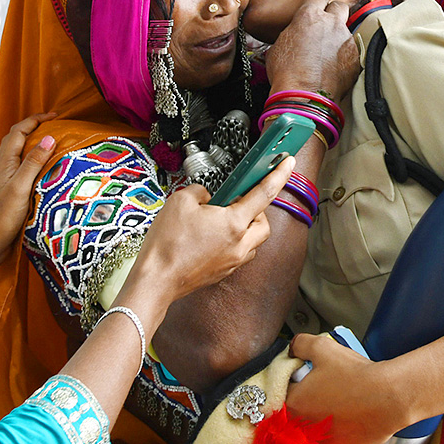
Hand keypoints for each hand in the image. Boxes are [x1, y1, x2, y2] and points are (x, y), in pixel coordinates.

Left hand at [0, 112, 57, 265]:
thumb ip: (33, 163)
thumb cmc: (1, 219)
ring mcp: (4, 183)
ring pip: (18, 156)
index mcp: (3, 165)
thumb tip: (48, 138)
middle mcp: (2, 170)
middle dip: (34, 129)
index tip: (54, 116)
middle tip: (55, 127)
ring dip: (33, 146)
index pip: (17, 132)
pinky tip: (45, 174)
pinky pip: (22, 171)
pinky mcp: (9, 195)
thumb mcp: (20, 188)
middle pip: (15, 141)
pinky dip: (34, 164)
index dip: (34, 120)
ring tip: (53, 146)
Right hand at [133, 156, 294, 306]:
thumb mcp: (180, 201)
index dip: (279, 175)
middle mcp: (239, 244)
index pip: (265, 193)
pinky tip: (214, 236)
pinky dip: (234, 242)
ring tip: (223, 219)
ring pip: (254, 240)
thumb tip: (208, 196)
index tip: (287, 164)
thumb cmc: (167, 245)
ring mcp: (233, 260)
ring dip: (246, 227)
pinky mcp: (224, 271)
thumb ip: (200, 191)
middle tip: (238, 201)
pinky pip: (239, 253)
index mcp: (234, 223)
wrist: (156, 280)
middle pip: (264, 222)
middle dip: (257, 209)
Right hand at [267, 0, 359, 101]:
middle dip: (335, 11)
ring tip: (325, 56)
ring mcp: (345, 40)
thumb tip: (296, 35)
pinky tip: (333, 68)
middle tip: (328, 21)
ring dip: (337, 39)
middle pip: (340, 6)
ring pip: (344, 32)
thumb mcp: (280, 46)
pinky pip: (351, 52)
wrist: (304, 96)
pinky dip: (343, 57)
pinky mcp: (355, 57)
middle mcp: (331, 24)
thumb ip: (293, 33)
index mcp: (309, 16)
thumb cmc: (287, 73)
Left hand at [285, 332, 406, 443]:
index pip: (283, 396)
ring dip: (321, 425)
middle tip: (326, 394)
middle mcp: (302, 431)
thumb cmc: (356, 375)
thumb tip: (292, 348)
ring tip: (340, 408)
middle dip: (308, 406)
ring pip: (315, 436)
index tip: (308, 382)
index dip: (296, 386)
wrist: (389, 397)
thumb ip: (300, 344)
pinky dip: (340, 438)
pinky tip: (350, 424)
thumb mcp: (323, 347)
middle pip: (297, 418)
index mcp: (293, 404)